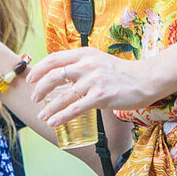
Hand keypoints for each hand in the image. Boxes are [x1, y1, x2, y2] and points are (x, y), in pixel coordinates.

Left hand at [27, 47, 155, 126]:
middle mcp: (87, 65)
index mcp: (84, 54)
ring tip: (42, 116)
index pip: (54, 58)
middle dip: (40, 89)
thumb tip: (59, 74)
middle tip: (34, 99)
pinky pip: (76, 108)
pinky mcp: (101, 96)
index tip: (30, 79)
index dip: (39, 69)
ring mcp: (94, 81)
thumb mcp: (98, 60)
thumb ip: (80, 64)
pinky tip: (54, 122)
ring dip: (49, 108)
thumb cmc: (121, 72)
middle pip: (54, 76)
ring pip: (63, 95)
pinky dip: (61, 116)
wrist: (145, 79)